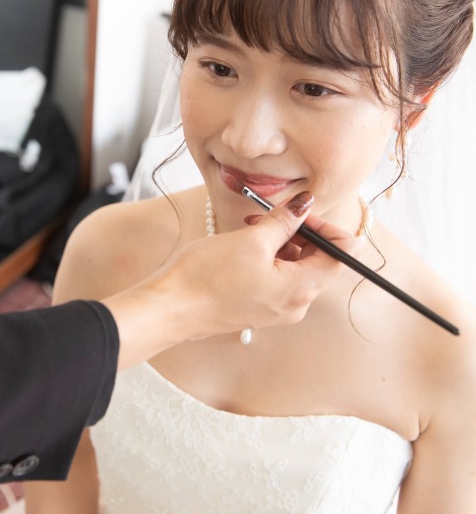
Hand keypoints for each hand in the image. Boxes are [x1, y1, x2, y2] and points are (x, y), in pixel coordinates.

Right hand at [104, 191, 360, 368]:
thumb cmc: (207, 276)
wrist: (171, 306)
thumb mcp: (251, 240)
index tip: (299, 213)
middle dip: (300, 233)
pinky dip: (268, 258)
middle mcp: (295, 304)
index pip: (342, 255)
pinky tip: (245, 246)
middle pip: (319, 261)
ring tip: (251, 228)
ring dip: (281, 243)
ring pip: (296, 268)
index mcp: (300, 289)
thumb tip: (305, 204)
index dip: (325, 227)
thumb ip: (285, 221)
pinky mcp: (259, 308)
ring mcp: (276, 309)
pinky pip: (278, 279)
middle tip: (271, 217)